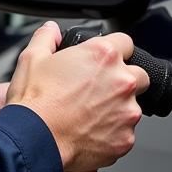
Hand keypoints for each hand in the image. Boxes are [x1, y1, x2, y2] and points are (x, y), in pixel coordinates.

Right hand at [6, 21, 149, 171]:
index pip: (126, 43)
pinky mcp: (125, 138)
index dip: (114, 50)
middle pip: (139, 75)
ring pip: (133, 106)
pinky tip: (90, 132)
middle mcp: (122, 81)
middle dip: (123, 80)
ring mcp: (127, 112)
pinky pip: (125, 133)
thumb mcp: (32, 58)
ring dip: (118, 109)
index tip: (105, 61)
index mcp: (104, 56)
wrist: (34, 141)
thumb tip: (51, 30)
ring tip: (89, 115)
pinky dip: (112, 134)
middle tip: (99, 90)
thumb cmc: (35, 103)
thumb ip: (47, 37)